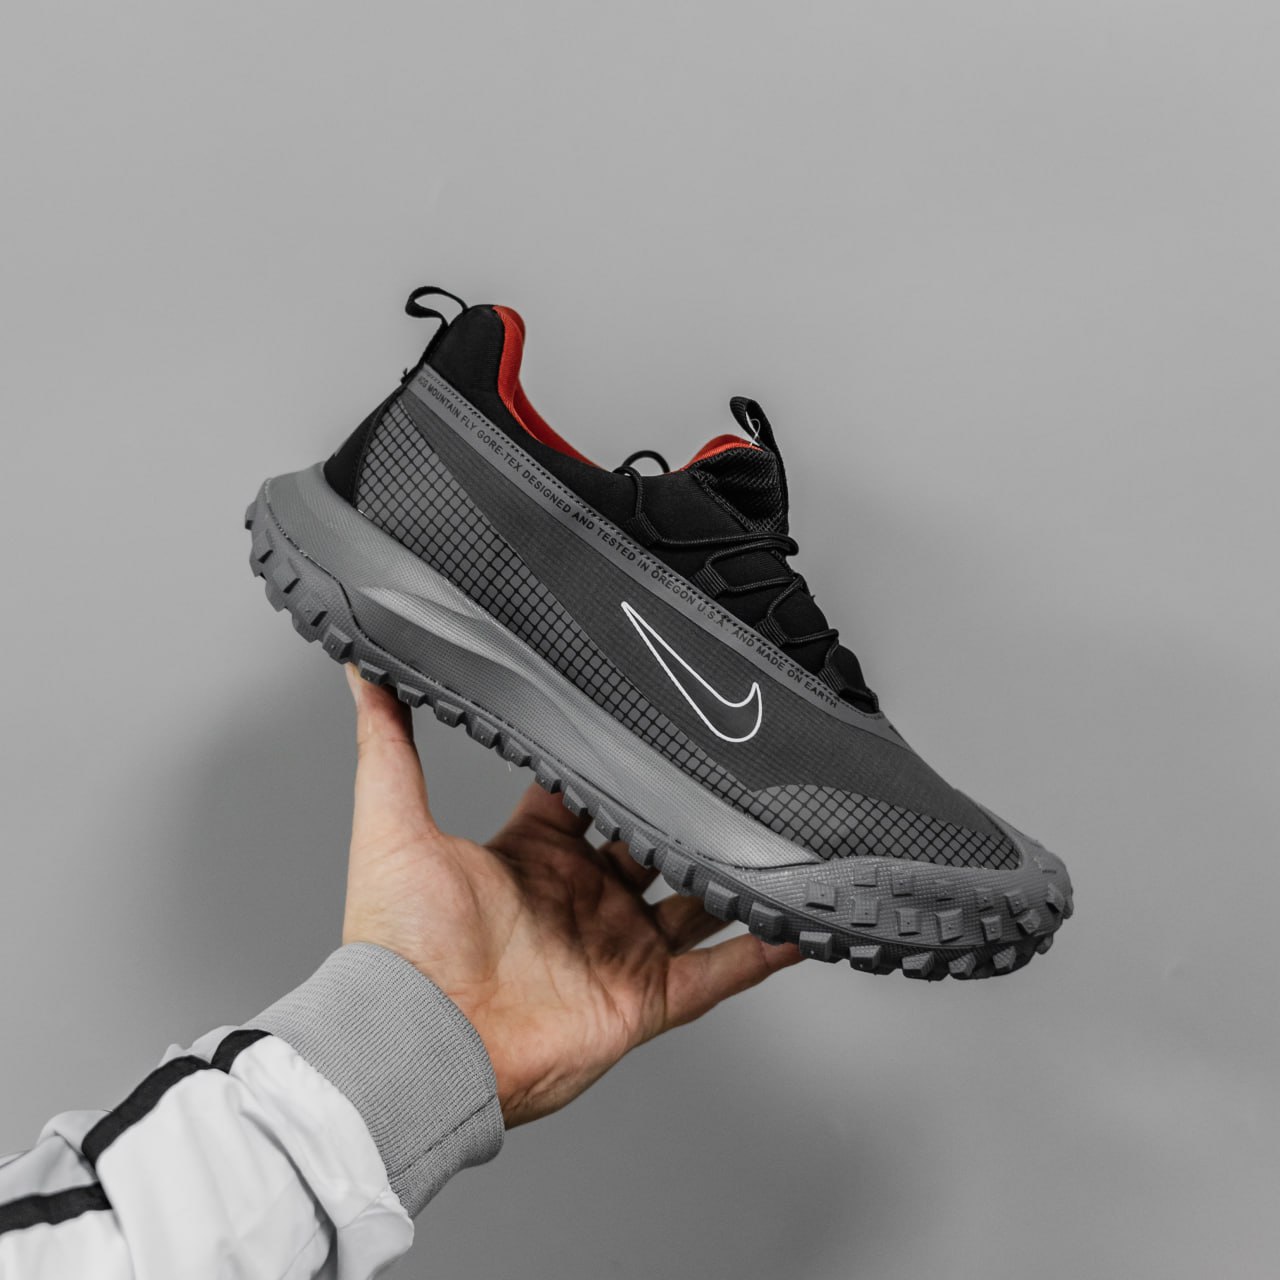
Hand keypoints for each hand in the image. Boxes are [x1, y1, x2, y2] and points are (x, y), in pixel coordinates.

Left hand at [339, 666, 800, 1126]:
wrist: (418, 1042)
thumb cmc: (396, 942)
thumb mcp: (392, 822)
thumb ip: (388, 742)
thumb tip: (363, 666)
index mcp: (532, 856)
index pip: (584, 795)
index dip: (613, 760)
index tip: (650, 718)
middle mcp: (581, 899)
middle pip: (650, 842)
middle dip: (685, 808)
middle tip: (732, 763)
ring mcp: (617, 949)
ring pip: (695, 903)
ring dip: (735, 873)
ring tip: (783, 832)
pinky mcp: (643, 999)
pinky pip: (718, 974)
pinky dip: (761, 950)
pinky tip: (800, 920)